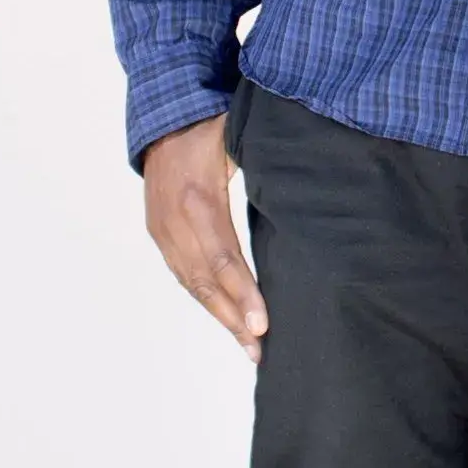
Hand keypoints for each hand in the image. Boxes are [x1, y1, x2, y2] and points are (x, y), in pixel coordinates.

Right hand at [140, 114, 263, 360]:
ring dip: (220, 316)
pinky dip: (204, 299)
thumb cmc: (212, 126)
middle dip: (233, 319)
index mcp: (199, 198)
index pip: (223, 257)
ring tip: (248, 345)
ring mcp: (162, 229)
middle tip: (260, 350)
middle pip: (205, 281)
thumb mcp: (240, 142)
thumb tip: (309, 197)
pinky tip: (226, 317)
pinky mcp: (158, 233)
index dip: (243, 294)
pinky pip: (182, 273)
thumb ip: (268, 171)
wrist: (163, 117)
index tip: (262, 324)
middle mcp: (174, 220)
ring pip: (191, 283)